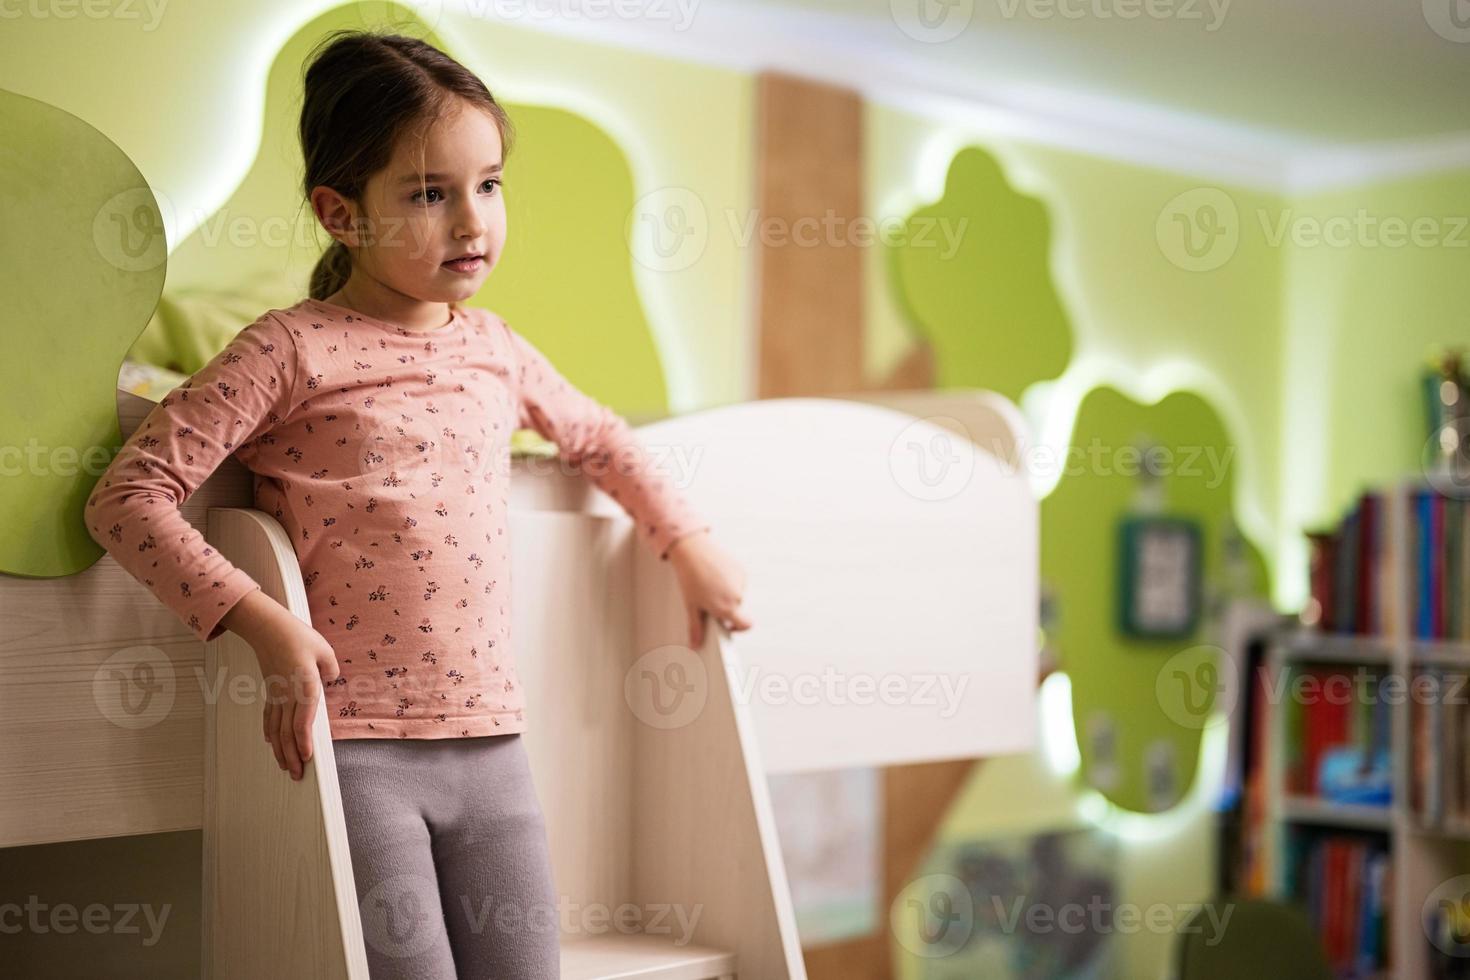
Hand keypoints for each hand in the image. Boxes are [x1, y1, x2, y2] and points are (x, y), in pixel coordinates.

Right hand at [223, 589, 340, 780]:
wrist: (268, 628)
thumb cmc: (297, 637)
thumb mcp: (324, 650)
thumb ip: (331, 669)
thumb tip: (331, 680)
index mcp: (304, 686)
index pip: (302, 721)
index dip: (304, 742)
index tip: (307, 758)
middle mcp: (288, 695)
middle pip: (287, 732)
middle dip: (292, 756)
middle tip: (297, 775)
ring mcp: (276, 695)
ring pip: (276, 729)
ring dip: (280, 750)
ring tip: (285, 767)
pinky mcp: (270, 692)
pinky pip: (269, 717)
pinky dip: (270, 732)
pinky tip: (271, 743)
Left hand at [667, 529, 751, 647]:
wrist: (692, 550)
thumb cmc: (690, 579)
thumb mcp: (691, 605)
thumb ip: (696, 627)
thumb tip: (694, 646)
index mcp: (727, 607)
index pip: (746, 624)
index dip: (740, 628)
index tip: (729, 626)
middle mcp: (737, 596)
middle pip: (737, 609)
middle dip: (725, 607)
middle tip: (708, 598)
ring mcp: (740, 582)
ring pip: (736, 594)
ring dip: (726, 593)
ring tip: (709, 583)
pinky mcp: (740, 570)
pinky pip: (737, 581)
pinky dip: (728, 580)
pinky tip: (715, 573)